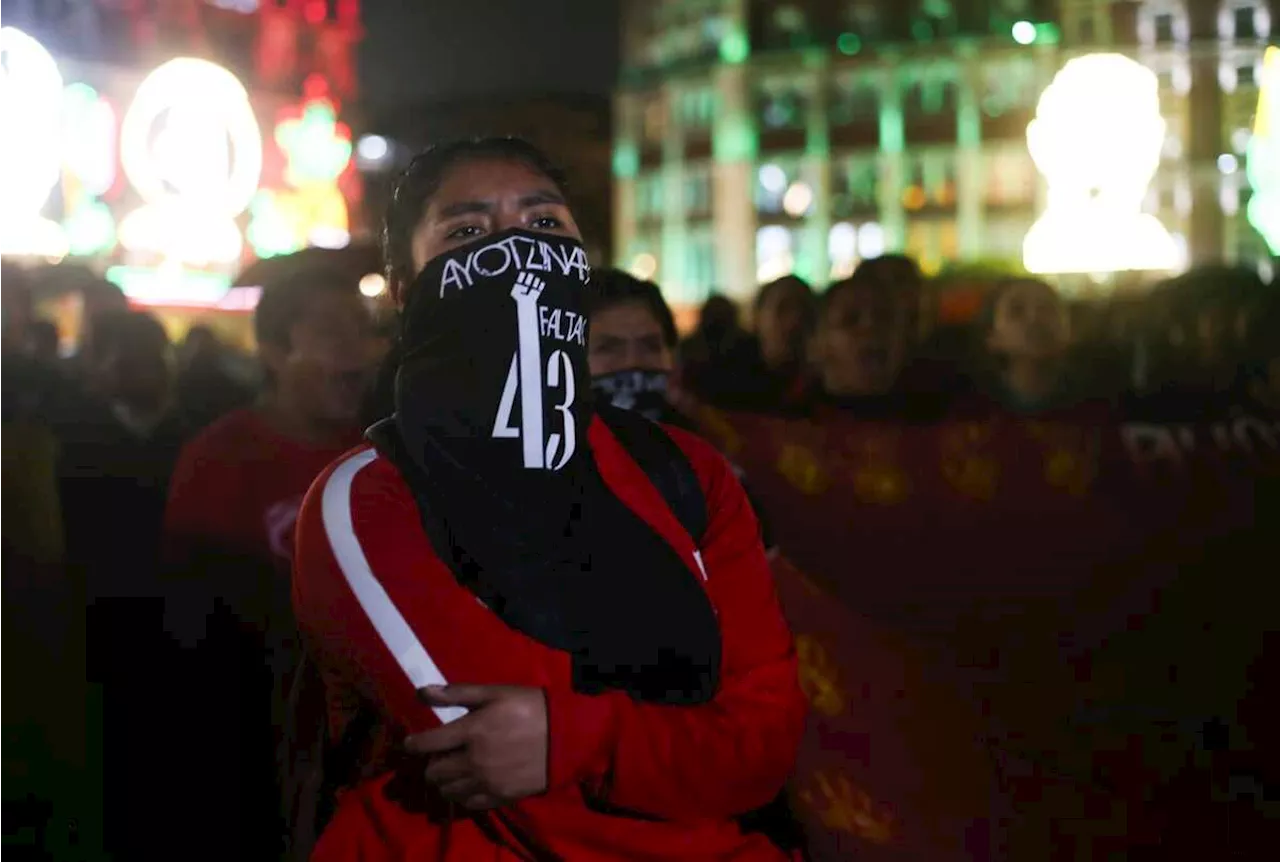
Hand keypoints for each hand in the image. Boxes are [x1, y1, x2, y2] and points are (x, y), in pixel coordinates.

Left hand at [404, 685, 548, 810]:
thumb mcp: (495, 692)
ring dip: (444, 780)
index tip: (409, 743)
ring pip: (448, 790)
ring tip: (453, 769)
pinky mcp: (500, 796)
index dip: (413, 744)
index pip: (428, 743)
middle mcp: (474, 761)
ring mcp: (487, 782)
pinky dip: (461, 794)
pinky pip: (467, 803)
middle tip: (440, 754)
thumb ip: (457, 693)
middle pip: (434, 772)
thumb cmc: (530, 707)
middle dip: (431, 763)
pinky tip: (468, 782)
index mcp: (472, 731)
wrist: (566, 736)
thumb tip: (422, 691)